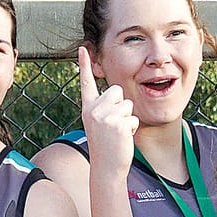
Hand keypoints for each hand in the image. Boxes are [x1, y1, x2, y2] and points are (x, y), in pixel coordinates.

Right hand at [78, 46, 138, 182]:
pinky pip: (133, 117)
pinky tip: (122, 138)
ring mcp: (105, 116)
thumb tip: (115, 94)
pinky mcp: (118, 123)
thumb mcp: (98, 124)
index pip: (86, 83)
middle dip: (120, 104)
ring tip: (117, 133)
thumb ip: (103, 108)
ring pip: (127, 104)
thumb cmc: (105, 146)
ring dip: (127, 118)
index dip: (85, 64)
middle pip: (116, 90)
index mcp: (87, 108)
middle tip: (113, 125)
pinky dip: (131, 128)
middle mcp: (93, 110)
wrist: (106, 167)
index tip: (83, 49)